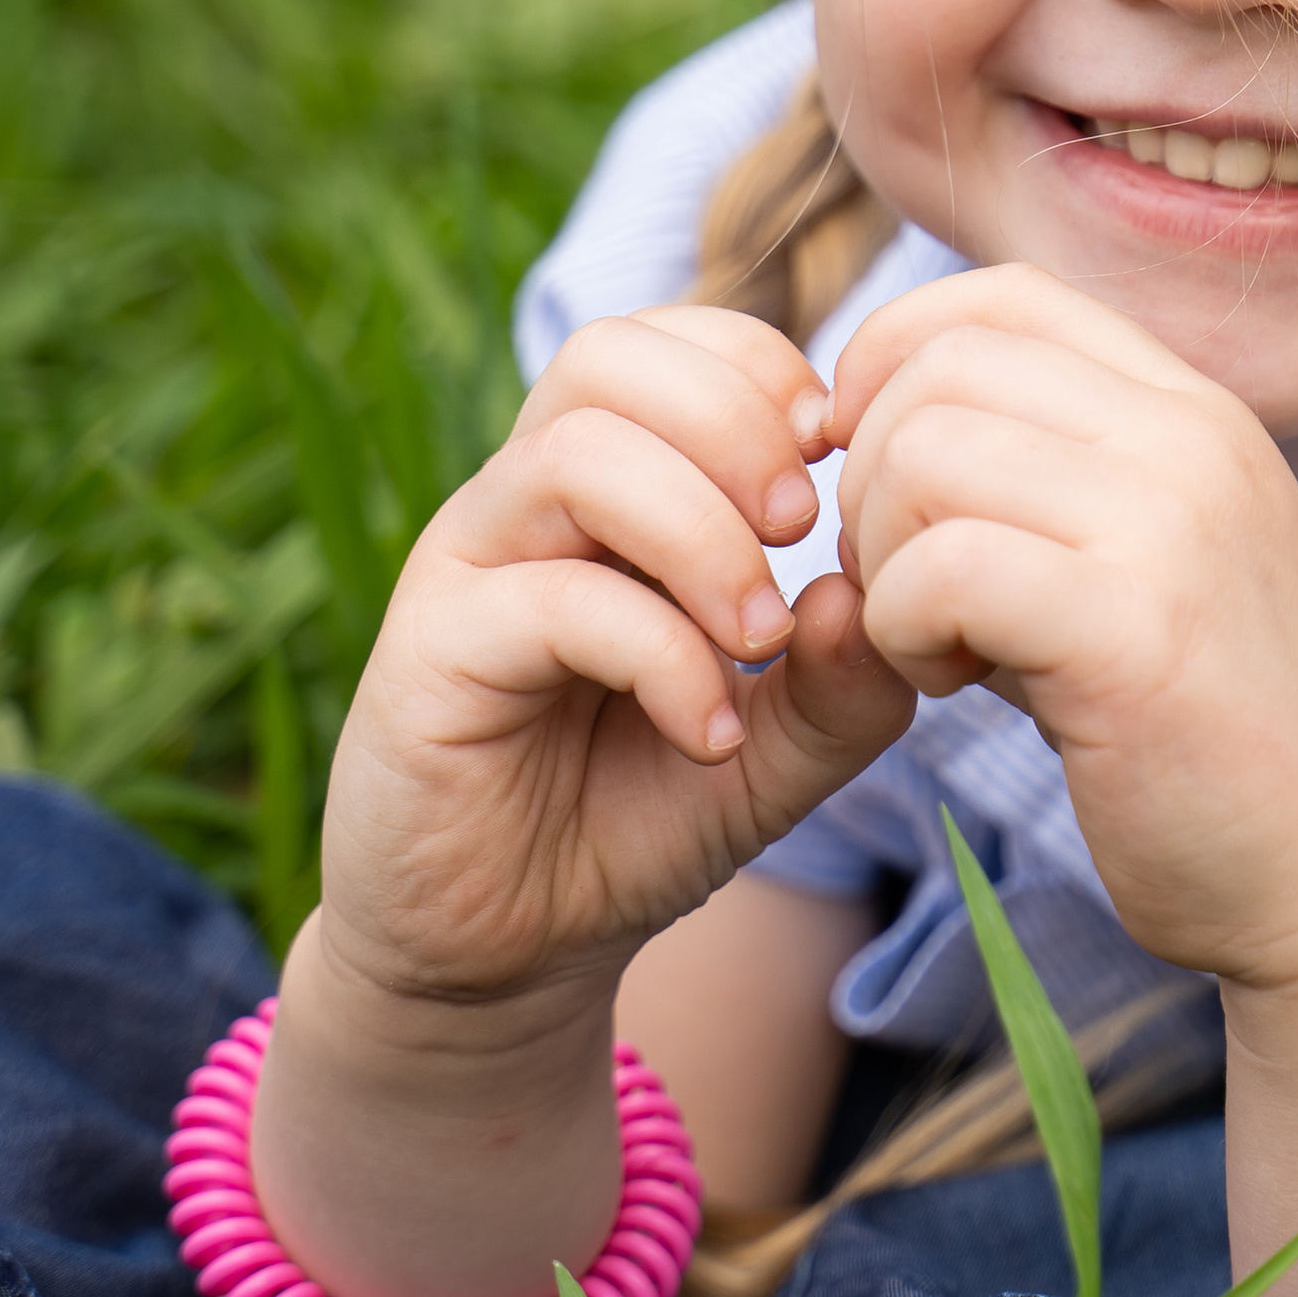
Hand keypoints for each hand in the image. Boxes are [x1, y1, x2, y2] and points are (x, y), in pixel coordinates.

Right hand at [322, 305, 915, 1010]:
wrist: (503, 957)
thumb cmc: (634, 818)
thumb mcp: (777, 751)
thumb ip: (844, 680)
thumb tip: (870, 587)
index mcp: (602, 484)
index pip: (670, 339)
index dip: (764, 372)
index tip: (837, 466)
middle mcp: (523, 502)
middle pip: (609, 358)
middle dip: (735, 426)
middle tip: (804, 534)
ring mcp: (467, 570)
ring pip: (577, 456)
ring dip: (702, 534)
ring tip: (762, 635)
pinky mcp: (428, 656)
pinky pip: (549, 600)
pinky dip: (661, 655)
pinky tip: (711, 731)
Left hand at [827, 268, 1297, 993]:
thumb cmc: (1219, 742)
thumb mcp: (1152, 564)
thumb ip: (1053, 481)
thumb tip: (879, 429)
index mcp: (1199, 410)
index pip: (1002, 297)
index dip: (895, 363)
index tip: (874, 475)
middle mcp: (1193, 439)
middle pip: (939, 368)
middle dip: (873, 479)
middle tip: (904, 589)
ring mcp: (1173, 526)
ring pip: (923, 454)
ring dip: (883, 559)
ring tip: (936, 644)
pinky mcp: (1135, 634)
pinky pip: (942, 570)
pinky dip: (899, 630)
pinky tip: (950, 687)